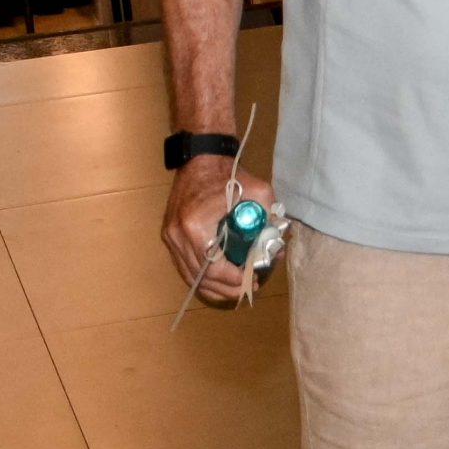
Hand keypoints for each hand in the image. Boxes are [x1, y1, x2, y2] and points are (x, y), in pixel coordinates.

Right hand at [161, 156, 275, 307]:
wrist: (201, 159)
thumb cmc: (230, 175)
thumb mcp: (259, 191)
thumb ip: (270, 217)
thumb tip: (278, 245)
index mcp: (196, 226)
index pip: (213, 267)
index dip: (233, 279)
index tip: (252, 281)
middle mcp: (178, 235)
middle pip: (200, 277)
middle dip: (226, 288)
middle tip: (249, 288)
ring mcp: (170, 237)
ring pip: (190, 275)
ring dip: (213, 287)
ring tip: (236, 289)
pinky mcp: (170, 236)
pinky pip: (184, 265)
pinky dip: (202, 276)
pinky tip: (219, 280)